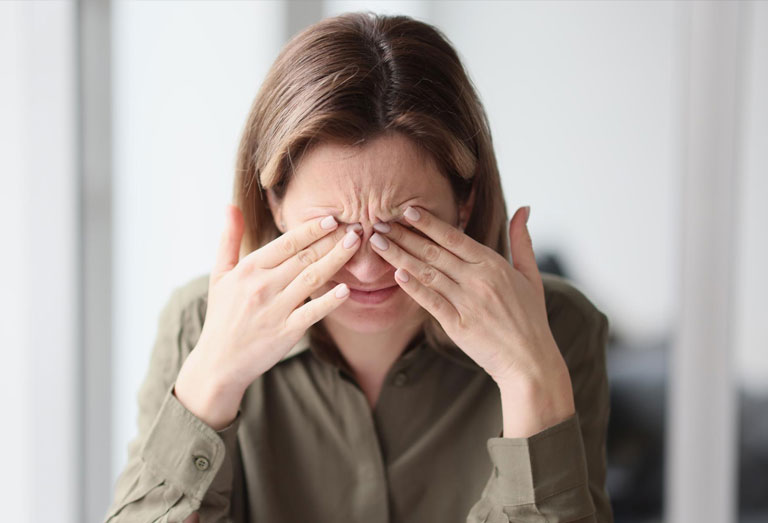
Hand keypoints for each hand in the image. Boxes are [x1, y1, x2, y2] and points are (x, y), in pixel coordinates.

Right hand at [174, 204, 361, 428]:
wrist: (219, 362)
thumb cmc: (222, 315)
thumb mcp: (219, 274)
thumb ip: (228, 239)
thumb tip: (230, 206)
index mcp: (248, 269)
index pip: (285, 243)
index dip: (310, 230)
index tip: (332, 218)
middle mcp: (262, 286)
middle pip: (303, 257)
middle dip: (331, 240)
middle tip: (355, 226)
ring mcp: (275, 309)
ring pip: (311, 279)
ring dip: (335, 260)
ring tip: (355, 246)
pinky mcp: (286, 332)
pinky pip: (311, 313)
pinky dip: (329, 302)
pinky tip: (346, 290)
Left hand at [368, 205, 567, 387]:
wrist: (529, 361)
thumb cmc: (529, 318)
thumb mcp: (531, 275)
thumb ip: (522, 240)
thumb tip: (523, 207)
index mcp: (493, 264)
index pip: (454, 237)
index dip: (428, 223)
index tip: (406, 210)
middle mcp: (478, 280)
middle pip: (434, 252)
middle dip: (404, 235)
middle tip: (379, 222)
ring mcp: (467, 302)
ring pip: (427, 273)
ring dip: (400, 256)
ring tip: (377, 243)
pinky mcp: (458, 325)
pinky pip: (431, 302)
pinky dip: (414, 288)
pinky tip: (396, 275)